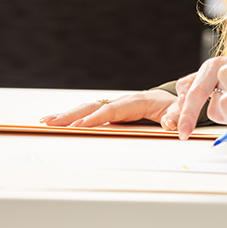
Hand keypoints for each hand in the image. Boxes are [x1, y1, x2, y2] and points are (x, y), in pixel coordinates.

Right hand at [39, 89, 177, 128]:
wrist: (177, 100)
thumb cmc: (177, 106)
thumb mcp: (180, 111)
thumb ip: (175, 117)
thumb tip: (169, 123)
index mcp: (138, 101)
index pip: (113, 110)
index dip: (96, 118)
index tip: (80, 127)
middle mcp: (123, 101)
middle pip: (94, 106)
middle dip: (73, 115)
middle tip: (52, 123)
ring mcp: (116, 105)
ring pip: (88, 108)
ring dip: (68, 115)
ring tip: (46, 122)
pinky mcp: (112, 111)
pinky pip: (91, 112)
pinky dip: (74, 116)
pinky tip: (58, 121)